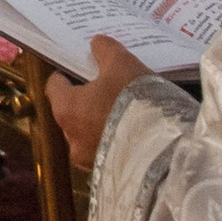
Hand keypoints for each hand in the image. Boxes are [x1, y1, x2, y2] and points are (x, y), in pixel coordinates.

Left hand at [46, 37, 145, 167]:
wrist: (166, 154)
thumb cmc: (135, 103)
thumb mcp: (122, 65)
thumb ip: (106, 51)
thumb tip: (97, 44)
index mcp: (67, 110)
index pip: (55, 87)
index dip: (66, 76)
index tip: (79, 70)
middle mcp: (73, 140)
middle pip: (71, 113)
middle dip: (85, 102)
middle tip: (105, 90)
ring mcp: (91, 162)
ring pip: (89, 136)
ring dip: (100, 125)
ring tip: (123, 113)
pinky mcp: (111, 176)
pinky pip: (107, 154)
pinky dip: (115, 143)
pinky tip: (133, 134)